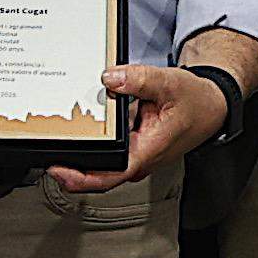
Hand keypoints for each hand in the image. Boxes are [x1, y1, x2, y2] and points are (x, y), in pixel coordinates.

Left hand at [48, 59, 225, 190]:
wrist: (211, 105)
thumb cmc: (196, 101)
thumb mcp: (170, 83)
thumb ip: (139, 80)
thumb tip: (110, 78)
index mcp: (147, 151)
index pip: (109, 176)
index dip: (81, 178)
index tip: (58, 170)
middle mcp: (139, 160)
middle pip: (98, 174)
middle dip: (70, 167)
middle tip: (45, 150)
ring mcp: (136, 155)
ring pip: (101, 163)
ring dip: (79, 155)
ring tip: (56, 139)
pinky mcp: (133, 147)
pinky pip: (108, 151)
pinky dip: (92, 143)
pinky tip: (79, 129)